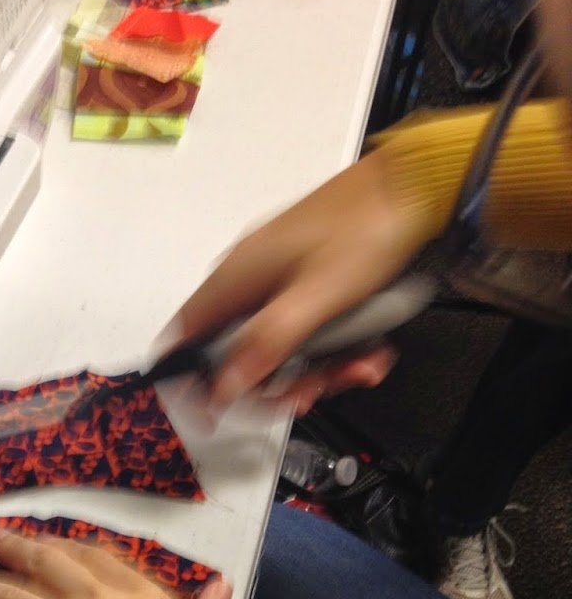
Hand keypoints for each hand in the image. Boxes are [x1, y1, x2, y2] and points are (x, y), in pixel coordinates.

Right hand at [163, 148, 425, 411]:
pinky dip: (332, 348)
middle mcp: (246, 279)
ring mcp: (276, 279)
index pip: (185, 337)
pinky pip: (303, 330)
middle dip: (276, 383)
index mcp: (235, 278)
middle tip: (311, 392)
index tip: (214, 412)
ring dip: (316, 369)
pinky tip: (363, 350)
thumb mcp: (316, 297)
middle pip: (237, 355)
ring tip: (355, 368)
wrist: (414, 186)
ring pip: (276, 347)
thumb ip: (266, 343)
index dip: (191, 381)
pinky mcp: (305, 280)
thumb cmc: (366, 228)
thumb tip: (225, 385)